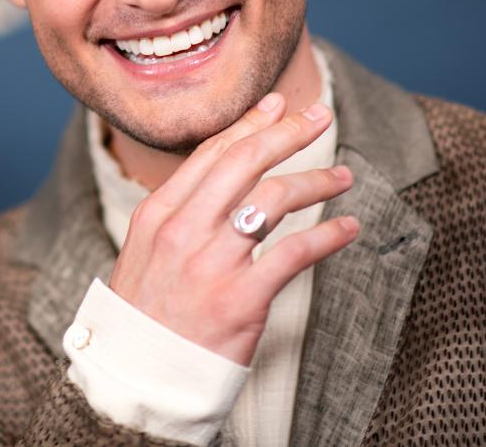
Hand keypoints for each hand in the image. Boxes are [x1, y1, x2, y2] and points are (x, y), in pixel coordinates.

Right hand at [107, 93, 357, 365]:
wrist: (136, 379)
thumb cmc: (145, 317)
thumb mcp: (145, 254)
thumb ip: (178, 216)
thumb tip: (216, 181)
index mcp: (158, 214)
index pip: (211, 154)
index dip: (249, 124)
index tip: (277, 105)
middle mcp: (184, 229)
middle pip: (246, 161)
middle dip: (288, 131)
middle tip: (319, 116)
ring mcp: (212, 262)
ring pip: (275, 198)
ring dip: (317, 180)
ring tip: (343, 177)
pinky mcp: (241, 298)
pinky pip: (296, 252)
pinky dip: (329, 234)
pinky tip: (349, 228)